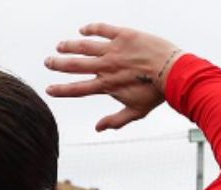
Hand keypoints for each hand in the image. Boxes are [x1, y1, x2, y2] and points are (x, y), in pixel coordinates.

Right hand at [45, 23, 181, 131]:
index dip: (61, 90)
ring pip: (85, 46)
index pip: (78, 89)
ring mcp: (113, 49)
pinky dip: (91, 29)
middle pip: (76, 65)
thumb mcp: (136, 112)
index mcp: (106, 85)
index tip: (49, 90)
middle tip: (48, 62)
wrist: (173, 71)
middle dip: (59, 64)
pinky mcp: (123, 35)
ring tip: (60, 46)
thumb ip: (115, 121)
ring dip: (70, 46)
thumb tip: (98, 129)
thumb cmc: (156, 94)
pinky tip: (83, 30)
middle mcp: (106, 66)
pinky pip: (102, 29)